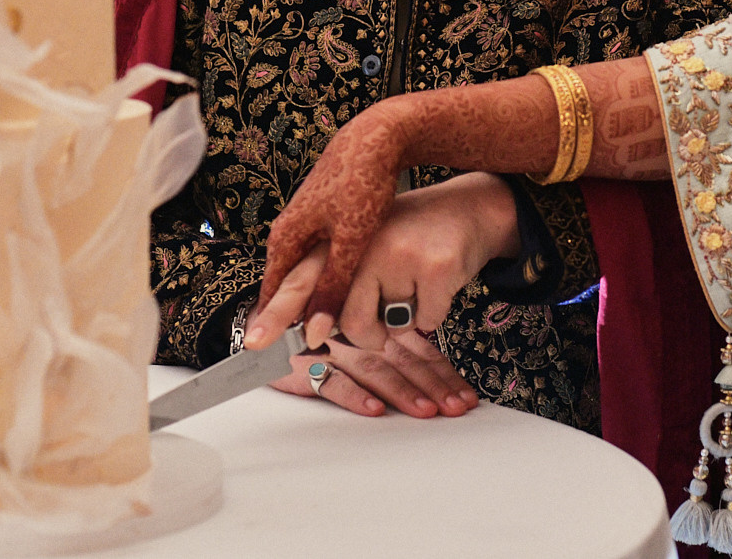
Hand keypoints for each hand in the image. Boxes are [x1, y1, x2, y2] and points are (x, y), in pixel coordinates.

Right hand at [247, 106, 406, 348]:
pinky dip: (327, 279)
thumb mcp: (351, 242)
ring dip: (313, 300)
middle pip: (286, 287)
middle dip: (294, 318)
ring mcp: (307, 222)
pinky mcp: (327, 216)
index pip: (272, 298)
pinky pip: (320, 258)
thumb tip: (312, 330)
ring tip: (323, 331)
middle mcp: (290, 232)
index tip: (275, 360)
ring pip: (306, 273)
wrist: (378, 134)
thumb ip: (333, 287)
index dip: (274, 329)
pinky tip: (341, 293)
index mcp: (286, 240)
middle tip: (301, 353)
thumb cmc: (362, 183)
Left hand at [251, 173, 521, 351]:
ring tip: (414, 285)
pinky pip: (425, 323)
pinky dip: (433, 315)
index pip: (299, 280)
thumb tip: (311, 332)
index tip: (255, 342)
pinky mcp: (434, 266)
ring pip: (390, 327)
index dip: (277, 313)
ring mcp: (400, 253)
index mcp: (341, 241)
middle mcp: (364, 243)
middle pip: (349, 322)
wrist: (468, 208)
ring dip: (404, 321)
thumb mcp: (366, 245)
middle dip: (368, 335)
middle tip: (383, 319)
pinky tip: (437, 283)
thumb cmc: (411, 235)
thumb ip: (336, 280)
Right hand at [273, 330, 478, 418]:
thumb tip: (436, 370)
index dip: (445, 374)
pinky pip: (333, 381)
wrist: (263, 321)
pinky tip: (374, 410)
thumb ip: (395, 343)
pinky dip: (354, 395)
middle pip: (404, 363)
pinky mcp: (306, 364)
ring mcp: (335, 349)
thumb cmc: (318, 327)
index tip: (467, 396)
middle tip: (457, 408)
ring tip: (425, 410)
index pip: (420, 351)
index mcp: (380, 328)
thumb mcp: (362, 331)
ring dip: (402, 392)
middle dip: (434, 387)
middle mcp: (362, 337)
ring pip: (375, 371)